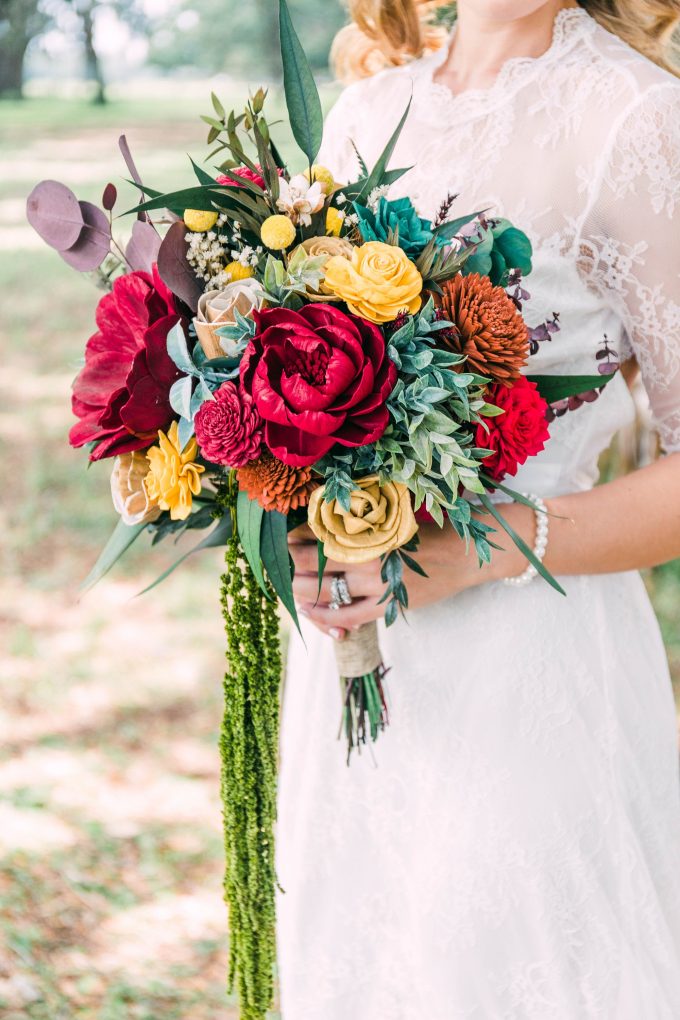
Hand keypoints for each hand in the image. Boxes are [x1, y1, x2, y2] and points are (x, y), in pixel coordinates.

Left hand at [289, 510, 530, 639]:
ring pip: (322, 592)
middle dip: (287, 565)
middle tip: (275, 564)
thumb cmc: (427, 529)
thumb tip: (317, 520)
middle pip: (310, 563)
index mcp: (367, 527)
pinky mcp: (388, 605)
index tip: (280, 536)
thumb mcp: (390, 516)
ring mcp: (377, 583)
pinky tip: (309, 612)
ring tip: (287, 587)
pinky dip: (324, 617)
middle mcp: (368, 555)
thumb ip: (356, 521)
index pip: (315, 532)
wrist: (467, 554)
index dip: (292, 537)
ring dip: (299, 591)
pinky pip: (346, 616)